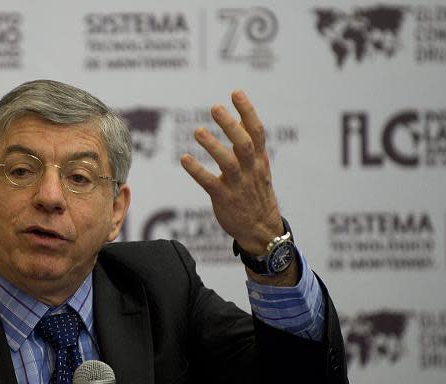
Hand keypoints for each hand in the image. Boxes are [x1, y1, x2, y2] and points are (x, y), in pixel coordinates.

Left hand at [180, 90, 282, 254]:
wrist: (261, 229)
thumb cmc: (255, 193)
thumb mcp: (258, 167)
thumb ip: (249, 145)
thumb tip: (239, 119)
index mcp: (259, 159)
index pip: (256, 131)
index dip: (247, 111)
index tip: (235, 92)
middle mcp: (251, 170)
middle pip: (243, 143)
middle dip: (230, 125)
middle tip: (215, 107)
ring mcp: (238, 185)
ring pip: (228, 163)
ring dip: (213, 146)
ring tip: (198, 131)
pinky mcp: (224, 199)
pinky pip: (210, 183)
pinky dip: (197, 171)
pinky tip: (184, 159)